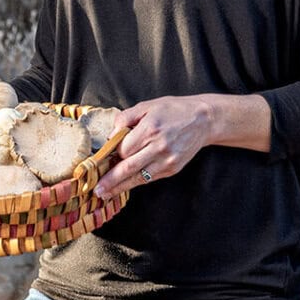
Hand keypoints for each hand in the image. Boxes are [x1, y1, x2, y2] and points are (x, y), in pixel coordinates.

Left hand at [94, 95, 213, 200]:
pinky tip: (125, 186)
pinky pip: (150, 178)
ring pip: (138, 177)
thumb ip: (127, 117)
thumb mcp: (148, 106)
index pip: (124, 148)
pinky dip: (136, 183)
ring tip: (105, 193)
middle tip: (96, 189)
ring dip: (120, 187)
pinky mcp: (172, 168)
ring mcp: (166, 160)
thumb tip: (111, 133)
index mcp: (150, 128)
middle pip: (129, 167)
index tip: (101, 158)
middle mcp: (159, 146)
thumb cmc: (173, 110)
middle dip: (110, 180)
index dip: (111, 153)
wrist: (202, 120)